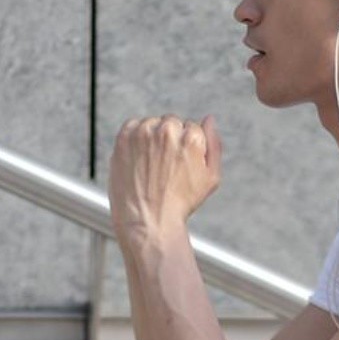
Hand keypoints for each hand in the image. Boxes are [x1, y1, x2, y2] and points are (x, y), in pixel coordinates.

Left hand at [107, 114, 222, 249]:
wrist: (148, 220)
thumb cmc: (181, 203)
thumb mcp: (211, 178)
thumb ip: (214, 144)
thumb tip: (209, 120)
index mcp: (191, 138)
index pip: (192, 127)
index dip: (188, 148)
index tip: (181, 166)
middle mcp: (167, 131)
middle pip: (172, 123)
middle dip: (172, 139)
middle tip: (166, 167)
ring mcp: (143, 132)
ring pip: (153, 124)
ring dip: (153, 138)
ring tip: (152, 166)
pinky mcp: (125, 137)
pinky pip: (134, 126)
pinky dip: (136, 139)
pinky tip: (140, 160)